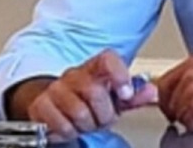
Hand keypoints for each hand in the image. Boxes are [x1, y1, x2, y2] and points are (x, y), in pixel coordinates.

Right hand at [14, 50, 157, 141]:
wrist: (56, 103)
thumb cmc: (89, 99)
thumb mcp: (114, 95)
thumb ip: (133, 95)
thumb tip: (152, 92)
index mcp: (96, 66)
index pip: (108, 60)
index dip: (119, 75)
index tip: (125, 94)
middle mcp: (75, 74)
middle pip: (94, 92)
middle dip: (103, 114)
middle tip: (103, 118)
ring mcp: (56, 88)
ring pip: (78, 112)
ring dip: (87, 125)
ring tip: (87, 122)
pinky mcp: (40, 106)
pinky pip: (61, 125)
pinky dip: (70, 132)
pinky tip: (72, 126)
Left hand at [156, 56, 192, 132]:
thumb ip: (188, 83)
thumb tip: (167, 96)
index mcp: (192, 64)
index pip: (161, 85)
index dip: (168, 101)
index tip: (175, 109)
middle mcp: (189, 73)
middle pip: (165, 102)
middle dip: (179, 112)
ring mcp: (192, 89)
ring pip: (176, 115)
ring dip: (190, 120)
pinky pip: (187, 125)